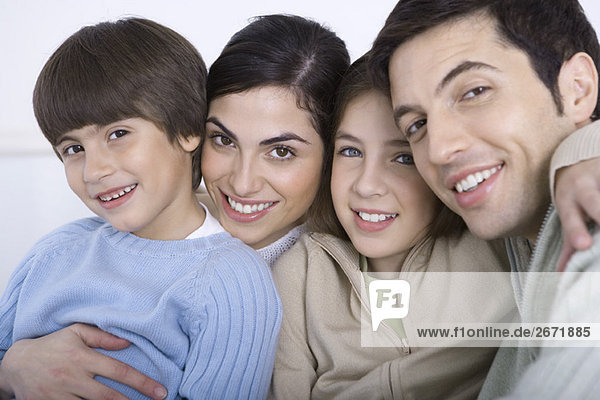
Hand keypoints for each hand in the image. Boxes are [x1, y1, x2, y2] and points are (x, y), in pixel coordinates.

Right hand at [0, 324, 166, 399]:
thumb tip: (128, 341)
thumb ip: (103, 336)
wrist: (16, 364)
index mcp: (82, 357)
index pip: (118, 371)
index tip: (159, 391)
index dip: (141, 382)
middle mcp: (72, 377)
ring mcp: (60, 395)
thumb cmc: (52, 345)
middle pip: (108, 396)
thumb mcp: (76, 332)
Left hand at [554, 157, 599, 270]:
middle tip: (599, 228)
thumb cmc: (577, 196)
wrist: (581, 161)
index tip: (584, 245)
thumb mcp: (569, 214)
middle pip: (594, 201)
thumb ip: (570, 241)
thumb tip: (561, 273)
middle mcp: (584, 186)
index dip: (577, 231)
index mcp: (568, 200)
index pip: (571, 218)